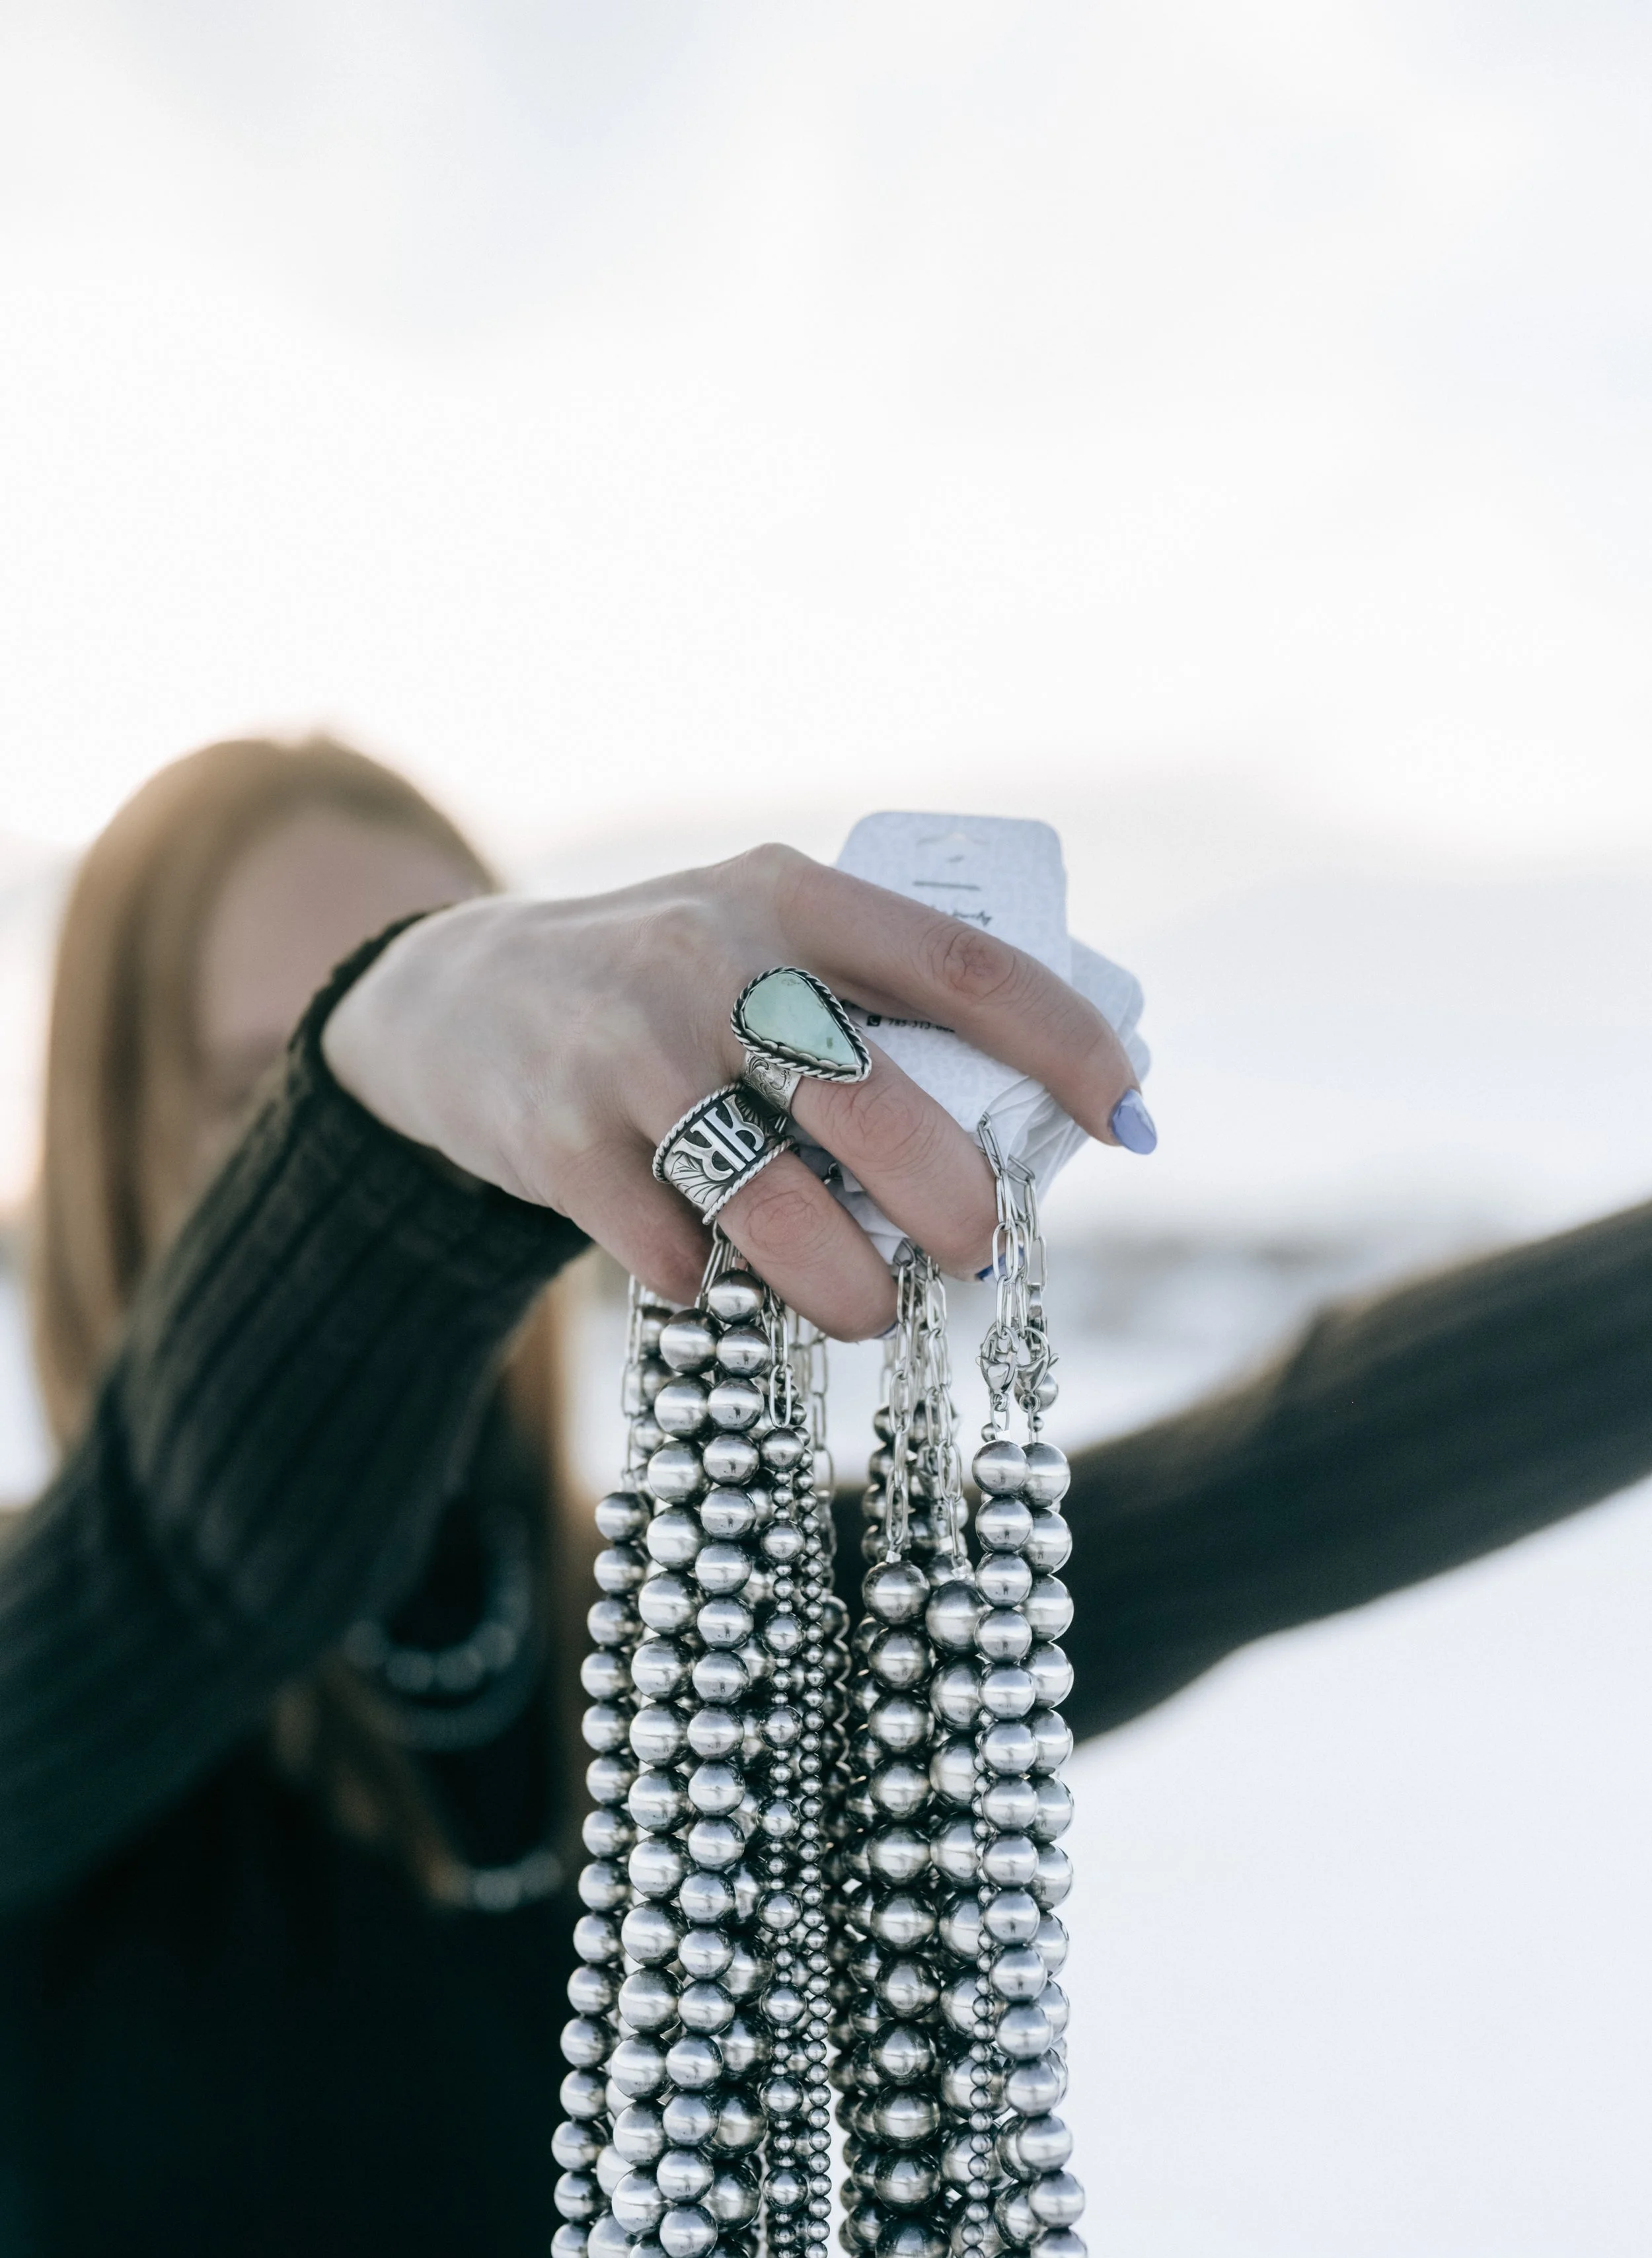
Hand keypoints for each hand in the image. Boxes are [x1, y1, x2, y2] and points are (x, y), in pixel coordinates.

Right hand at [322, 845, 1141, 1338]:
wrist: (454, 1002)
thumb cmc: (663, 986)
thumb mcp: (759, 936)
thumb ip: (865, 994)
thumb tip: (1026, 1119)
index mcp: (791, 896)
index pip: (964, 964)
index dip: (1064, 1044)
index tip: (1129, 1116)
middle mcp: (713, 963)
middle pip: (882, 1111)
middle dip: (957, 1208)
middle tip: (979, 1251)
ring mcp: (630, 1056)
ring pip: (781, 1209)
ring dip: (848, 1286)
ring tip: (865, 1307)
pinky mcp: (560, 1145)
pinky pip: (677, 1255)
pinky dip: (713, 1284)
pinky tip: (711, 1271)